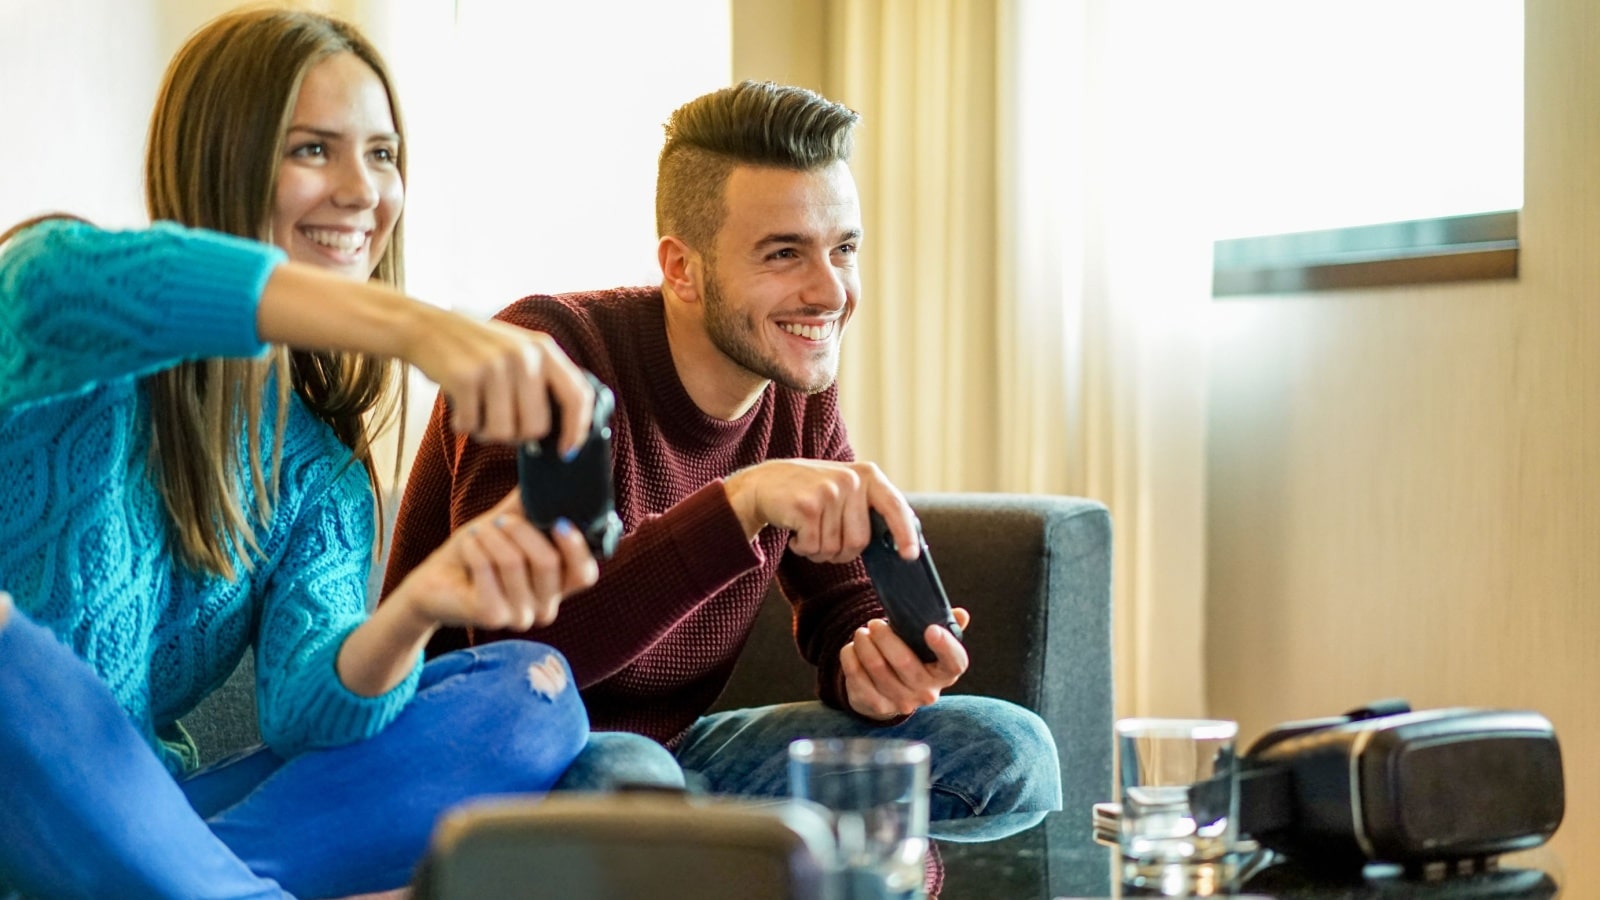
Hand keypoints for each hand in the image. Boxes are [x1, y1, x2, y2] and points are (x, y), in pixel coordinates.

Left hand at [388, 488, 598, 633]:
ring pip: (514, 561)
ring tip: (477, 534)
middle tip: (498, 522)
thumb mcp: (509, 525)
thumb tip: (550, 472)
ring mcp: (521, 617)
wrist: (433, 583)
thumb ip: (533, 505)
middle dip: (520, 530)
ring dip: (490, 536)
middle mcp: (546, 607)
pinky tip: (467, 547)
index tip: (558, 522)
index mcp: (558, 586)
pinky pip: (486, 568)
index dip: (576, 547)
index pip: (585, 574)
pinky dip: (473, 547)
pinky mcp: (493, 617)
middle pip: (548, 561)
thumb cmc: (477, 553)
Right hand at [404, 310, 593, 452]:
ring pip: (504, 432)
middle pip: (536, 427)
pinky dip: (464, 426)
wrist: (426, 326)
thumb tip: (561, 436)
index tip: (566, 451)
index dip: (577, 430)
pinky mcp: (465, 377)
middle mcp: (524, 356)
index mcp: (544, 349)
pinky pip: (472, 426)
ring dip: (487, 433)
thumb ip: (542, 384)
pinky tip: (460, 408)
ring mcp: (494, 365)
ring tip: (477, 412)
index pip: (578, 396)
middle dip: (516, 435)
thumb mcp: (518, 352)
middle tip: (498, 421)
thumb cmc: (476, 350)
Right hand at [722, 459, 919, 562]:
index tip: (909, 556)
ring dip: (817, 551)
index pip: (895, 507)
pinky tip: (794, 531)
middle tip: (822, 538)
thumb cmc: (808, 494)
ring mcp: (829, 491)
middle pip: (859, 541)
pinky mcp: (807, 506)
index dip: (905, 534)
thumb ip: (867, 509)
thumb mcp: (843, 490)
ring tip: (806, 530)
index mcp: (867, 475)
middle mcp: (851, 480)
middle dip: (840, 552)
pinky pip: (812, 547)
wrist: (762, 485)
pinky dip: (801, 548)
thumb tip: (896, 543)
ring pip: (834, 548)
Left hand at [840, 608, 971, 718]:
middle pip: (905, 662)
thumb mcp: (932, 645)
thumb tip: (961, 614)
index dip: (945, 646)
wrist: (893, 693)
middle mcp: (927, 692)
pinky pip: (857, 677)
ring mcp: (902, 702)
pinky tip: (851, 648)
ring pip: (877, 667)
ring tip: (861, 633)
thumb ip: (947, 626)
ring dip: (864, 645)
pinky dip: (850, 658)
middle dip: (885, 638)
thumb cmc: (916, 659)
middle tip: (874, 623)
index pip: (955, 662)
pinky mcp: (877, 705)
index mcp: (946, 673)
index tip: (931, 629)